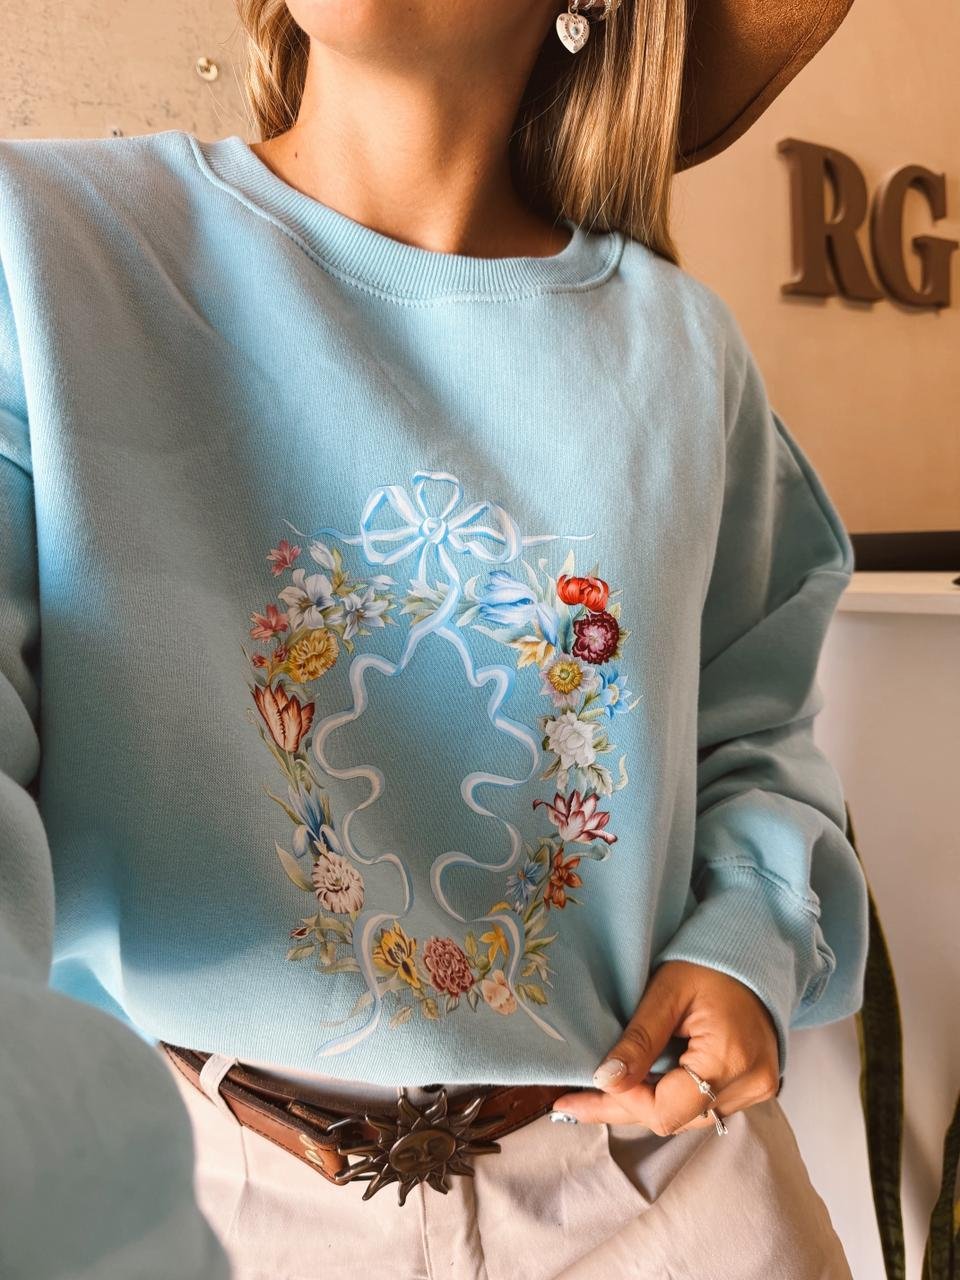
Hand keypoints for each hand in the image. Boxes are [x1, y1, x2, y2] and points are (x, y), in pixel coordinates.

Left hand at [550, 960, 780, 1134]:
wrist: (757, 951)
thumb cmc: (710, 961)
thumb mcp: (667, 990)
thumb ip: (639, 1039)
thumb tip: (605, 1080)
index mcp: (730, 1059)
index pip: (667, 1109)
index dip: (625, 1099)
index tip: (588, 1081)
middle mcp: (749, 1085)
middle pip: (674, 1118)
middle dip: (622, 1107)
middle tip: (571, 1101)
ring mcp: (756, 1090)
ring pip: (686, 1117)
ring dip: (643, 1104)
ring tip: (594, 1096)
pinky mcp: (751, 1087)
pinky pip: (701, 1105)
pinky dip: (668, 1096)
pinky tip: (636, 1086)